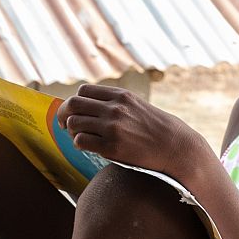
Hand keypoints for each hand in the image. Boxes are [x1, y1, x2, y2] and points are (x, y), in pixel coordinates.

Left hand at [57, 84, 209, 177]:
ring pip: (74, 123)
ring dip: (71, 131)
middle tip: (64, 124)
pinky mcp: (112, 147)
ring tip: (79, 137)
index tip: (74, 111)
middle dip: (64, 114)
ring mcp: (113, 127)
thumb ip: (114, 103)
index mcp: (120, 96)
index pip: (84, 91)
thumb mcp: (136, 105)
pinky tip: (86, 146)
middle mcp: (115, 108)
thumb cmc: (154, 127)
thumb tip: (86, 105)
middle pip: (74, 104)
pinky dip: (79, 143)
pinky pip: (81, 141)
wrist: (174, 146)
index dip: (75, 101)